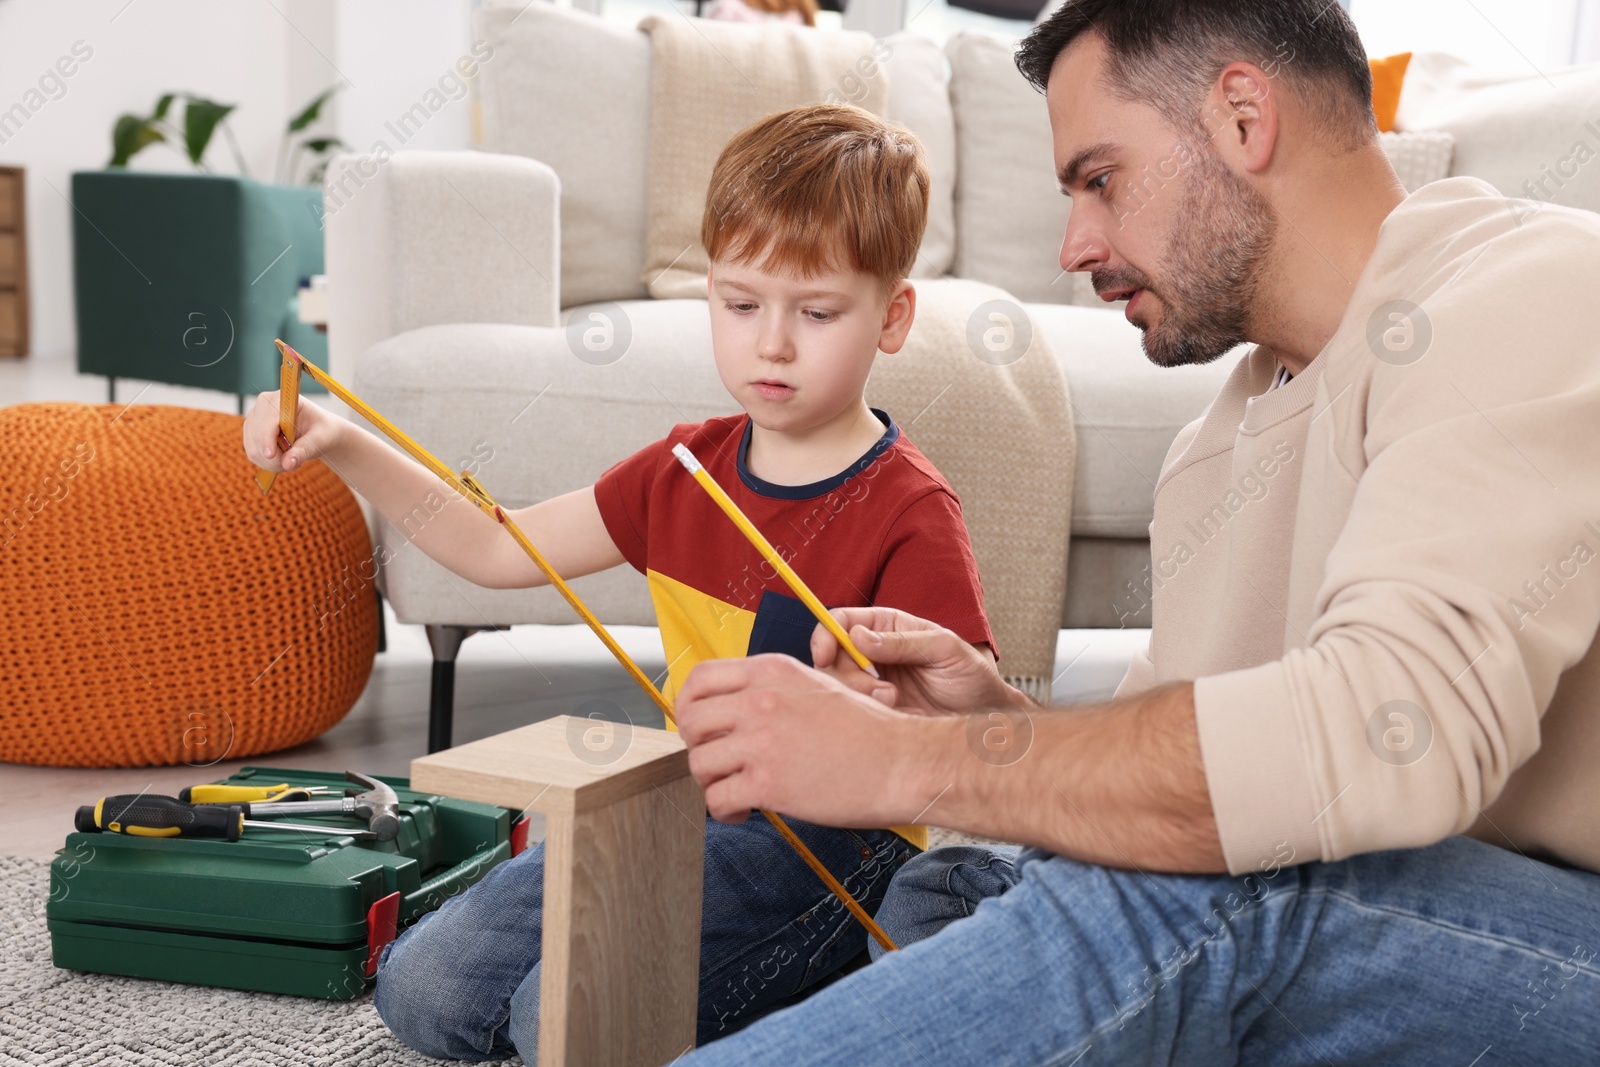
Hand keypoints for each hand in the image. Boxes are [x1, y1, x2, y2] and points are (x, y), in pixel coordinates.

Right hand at [242, 393, 344, 474]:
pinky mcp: (251, 433)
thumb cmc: (322, 430)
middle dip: (274, 456)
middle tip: (295, 464)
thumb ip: (304, 450)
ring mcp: (254, 419)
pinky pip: (253, 454)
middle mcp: (263, 405)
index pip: (267, 419)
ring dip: (273, 462)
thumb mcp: (319, 439)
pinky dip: (268, 463)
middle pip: (257, 435)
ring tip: (293, 460)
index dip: (266, 437)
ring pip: (254, 449)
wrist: (319, 432)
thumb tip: (288, 464)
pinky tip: (284, 460)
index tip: (270, 455)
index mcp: (282, 399)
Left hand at [676, 653, 930, 826]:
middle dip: (696, 746)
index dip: (688, 705)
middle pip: (690, 721)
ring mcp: (762, 741)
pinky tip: (745, 811)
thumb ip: (774, 690)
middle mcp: (760, 700)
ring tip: (734, 791)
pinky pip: (717, 799)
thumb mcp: (818, 685)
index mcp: (771, 670)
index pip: (700, 678)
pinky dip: (724, 811)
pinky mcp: (768, 783)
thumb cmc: (870, 730)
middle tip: (717, 762)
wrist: (903, 762)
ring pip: (698, 762)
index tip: (697, 726)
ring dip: (710, 782)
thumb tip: (736, 707)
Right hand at [809, 606, 1022, 716]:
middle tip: (883, 692)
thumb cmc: (971, 675)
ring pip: (842, 687)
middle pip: (834, 657)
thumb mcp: (945, 649)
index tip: (824, 655)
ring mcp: (874, 682)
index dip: (826, 634)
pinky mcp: (878, 709)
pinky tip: (908, 715)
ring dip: (864, 697)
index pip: (843, 621)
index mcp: (888, 625)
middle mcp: (875, 652)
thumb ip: (903, 641)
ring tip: (896, 702)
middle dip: (849, 676)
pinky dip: (878, 715)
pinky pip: (859, 711)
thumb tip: (858, 637)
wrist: (985, 718)